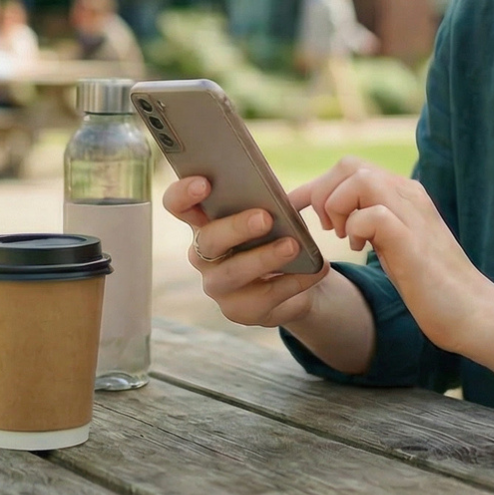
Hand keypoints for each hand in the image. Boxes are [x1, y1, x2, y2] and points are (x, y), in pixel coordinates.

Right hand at [162, 175, 330, 328]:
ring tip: (293, 246)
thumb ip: (266, 201)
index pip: (178, 205)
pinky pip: (264, 297)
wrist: (298, 279)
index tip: (204, 183)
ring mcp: (217, 286)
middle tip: (265, 217)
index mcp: (205, 222)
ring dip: (264, 258)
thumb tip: (274, 195)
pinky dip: (293, 281)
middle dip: (236, 228)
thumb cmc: (278, 234)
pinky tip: (315, 269)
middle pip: (208, 240)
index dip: (184, 194)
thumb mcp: (274, 213)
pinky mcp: (239, 311)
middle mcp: (203, 255)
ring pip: (232, 273)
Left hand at [287, 158, 492, 354]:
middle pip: (349, 165)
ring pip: (359, 178)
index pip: (351, 168)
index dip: (316, 186)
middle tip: (329, 229)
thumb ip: (374, 225)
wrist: (474, 312)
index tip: (293, 209)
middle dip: (324, 194)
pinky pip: (372, 213)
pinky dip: (355, 228)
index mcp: (404, 195)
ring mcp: (412, 214)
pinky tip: (361, 249)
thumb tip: (341, 219)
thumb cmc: (432, 286)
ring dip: (337, 207)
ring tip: (344, 237)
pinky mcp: (412, 240)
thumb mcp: (395, 246)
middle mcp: (408, 195)